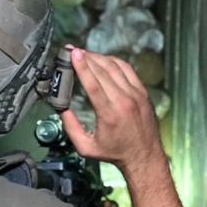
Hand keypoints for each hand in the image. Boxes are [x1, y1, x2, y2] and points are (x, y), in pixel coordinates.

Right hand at [59, 48, 163, 173]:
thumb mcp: (86, 147)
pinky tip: (104, 60)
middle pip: (103, 71)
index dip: (82, 67)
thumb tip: (62, 109)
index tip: (74, 54)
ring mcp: (136, 95)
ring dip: (99, 58)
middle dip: (87, 58)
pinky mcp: (143, 92)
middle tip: (74, 50)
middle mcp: (124, 101)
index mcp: (109, 114)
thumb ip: (71, 128)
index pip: (94, 83)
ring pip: (116, 67)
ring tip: (86, 54)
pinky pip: (128, 70)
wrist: (144, 156)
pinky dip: (115, 62)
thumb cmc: (116, 153)